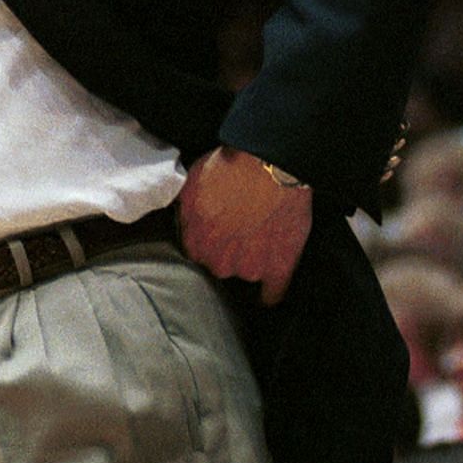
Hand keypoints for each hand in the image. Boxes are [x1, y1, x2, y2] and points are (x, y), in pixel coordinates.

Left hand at [177, 146, 311, 306]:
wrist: (269, 166)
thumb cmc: (229, 168)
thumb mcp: (191, 185)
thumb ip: (186, 213)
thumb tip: (184, 223)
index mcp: (195, 242)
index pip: (197, 252)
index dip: (208, 240)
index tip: (217, 232)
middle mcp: (218, 261)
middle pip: (220, 265)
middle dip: (228, 251)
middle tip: (241, 229)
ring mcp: (249, 268)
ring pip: (245, 272)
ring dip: (251, 260)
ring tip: (261, 237)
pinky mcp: (279, 268)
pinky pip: (273, 293)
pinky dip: (271, 294)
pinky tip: (267, 296)